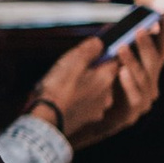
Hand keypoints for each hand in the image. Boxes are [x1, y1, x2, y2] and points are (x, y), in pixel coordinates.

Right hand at [26, 23, 163, 149]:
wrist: (47, 120)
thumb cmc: (59, 90)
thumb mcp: (73, 60)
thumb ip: (90, 48)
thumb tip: (100, 42)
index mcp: (106, 77)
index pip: (115, 60)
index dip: (106, 52)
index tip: (96, 49)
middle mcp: (107, 95)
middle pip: (105, 76)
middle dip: (93, 70)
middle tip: (74, 67)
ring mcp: (98, 109)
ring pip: (96, 91)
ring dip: (86, 85)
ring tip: (67, 83)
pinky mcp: (87, 119)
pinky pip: (87, 104)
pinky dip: (80, 99)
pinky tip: (66, 97)